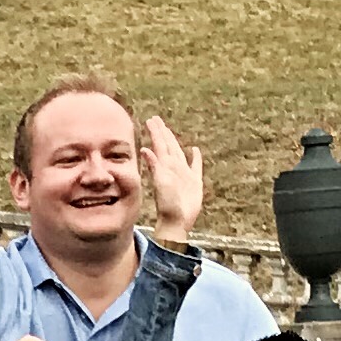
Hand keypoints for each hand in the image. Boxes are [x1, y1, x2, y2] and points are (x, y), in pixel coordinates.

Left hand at [143, 113, 205, 241]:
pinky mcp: (195, 182)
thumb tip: (145, 150)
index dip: (157, 132)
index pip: (161, 144)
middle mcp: (174, 167)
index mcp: (166, 166)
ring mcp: (184, 174)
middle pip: (168, 145)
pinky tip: (194, 150)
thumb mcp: (160, 183)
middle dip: (162, 132)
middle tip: (156, 119)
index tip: (151, 120)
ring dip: (173, 141)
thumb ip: (154, 165)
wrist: (177, 221)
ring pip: (179, 152)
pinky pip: (195, 166)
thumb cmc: (167, 206)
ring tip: (169, 131)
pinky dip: (195, 158)